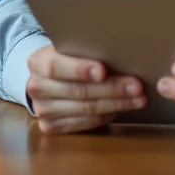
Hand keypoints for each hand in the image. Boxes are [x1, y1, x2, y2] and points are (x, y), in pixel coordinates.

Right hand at [26, 45, 146, 133]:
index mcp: (37, 61)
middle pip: (78, 90)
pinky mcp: (51, 127)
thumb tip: (121, 51)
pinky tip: (121, 108)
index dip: (80, 69)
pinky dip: (105, 115)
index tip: (103, 71)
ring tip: (139, 98)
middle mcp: (36, 87)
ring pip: (85, 109)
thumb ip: (86, 48)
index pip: (56, 66)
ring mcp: (42, 110)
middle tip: (137, 85)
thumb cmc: (68, 58)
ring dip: (116, 104)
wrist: (48, 79)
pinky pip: (85, 123)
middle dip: (112, 88)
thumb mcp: (70, 47)